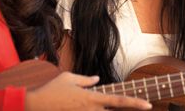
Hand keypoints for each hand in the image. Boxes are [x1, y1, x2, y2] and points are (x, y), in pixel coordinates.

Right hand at [26, 71, 151, 110]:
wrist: (35, 104)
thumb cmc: (52, 89)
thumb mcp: (70, 77)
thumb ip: (86, 79)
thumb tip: (97, 79)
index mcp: (92, 97)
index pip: (118, 101)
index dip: (135, 103)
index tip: (148, 105)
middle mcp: (90, 110)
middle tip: (146, 107)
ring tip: (121, 108)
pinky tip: (102, 110)